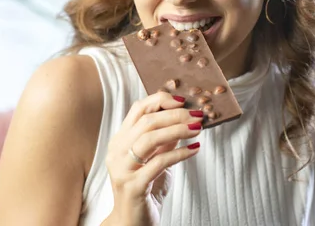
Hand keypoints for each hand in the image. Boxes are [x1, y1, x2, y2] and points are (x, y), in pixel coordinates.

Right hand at [104, 91, 202, 225]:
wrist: (132, 223)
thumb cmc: (145, 189)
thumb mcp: (155, 159)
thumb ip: (164, 140)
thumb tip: (183, 118)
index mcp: (120, 140)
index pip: (138, 109)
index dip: (160, 100)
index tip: (182, 100)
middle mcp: (117, 151)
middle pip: (146, 121)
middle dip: (175, 115)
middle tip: (197, 114)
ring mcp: (123, 169)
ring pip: (150, 138)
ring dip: (178, 129)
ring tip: (198, 128)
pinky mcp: (133, 185)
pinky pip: (160, 162)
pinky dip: (180, 153)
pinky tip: (195, 149)